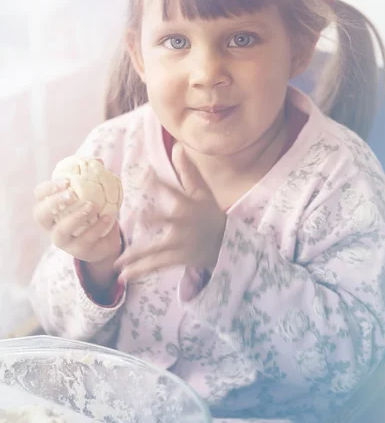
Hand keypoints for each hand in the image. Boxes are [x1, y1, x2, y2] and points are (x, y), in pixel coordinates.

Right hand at [33, 179, 121, 265]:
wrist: (105, 241)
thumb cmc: (94, 212)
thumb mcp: (93, 194)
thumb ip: (92, 178)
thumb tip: (98, 160)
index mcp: (50, 208)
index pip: (39, 196)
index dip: (49, 188)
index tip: (67, 181)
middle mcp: (51, 225)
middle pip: (41, 215)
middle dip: (54, 203)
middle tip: (72, 194)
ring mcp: (63, 241)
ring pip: (60, 231)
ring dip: (75, 217)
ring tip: (92, 205)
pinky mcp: (78, 251)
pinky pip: (85, 240)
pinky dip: (97, 227)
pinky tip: (108, 217)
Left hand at [115, 144, 226, 281]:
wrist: (228, 242)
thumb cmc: (211, 213)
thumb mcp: (202, 192)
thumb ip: (188, 171)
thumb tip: (178, 147)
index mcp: (188, 204)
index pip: (171, 189)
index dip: (157, 181)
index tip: (143, 174)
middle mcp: (184, 224)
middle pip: (162, 220)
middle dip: (147, 219)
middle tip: (132, 219)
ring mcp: (181, 243)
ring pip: (155, 249)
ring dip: (135, 256)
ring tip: (117, 262)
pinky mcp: (179, 258)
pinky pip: (157, 265)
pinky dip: (140, 270)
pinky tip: (123, 275)